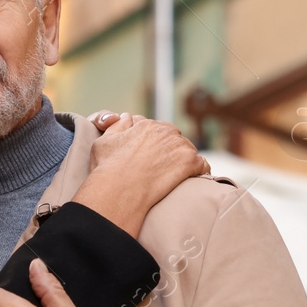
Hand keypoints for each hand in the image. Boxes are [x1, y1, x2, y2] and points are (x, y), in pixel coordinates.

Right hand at [72, 114, 208, 235]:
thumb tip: (127, 116)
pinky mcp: (190, 162)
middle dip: (171, 150)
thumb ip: (117, 126)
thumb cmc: (108, 169)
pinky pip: (202, 165)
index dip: (154, 143)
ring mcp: (179, 146)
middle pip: (174, 138)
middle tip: (164, 167)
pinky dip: (200, 172)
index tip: (151, 156)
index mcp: (147, 125)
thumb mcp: (103, 141)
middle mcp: (165, 131)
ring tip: (178, 176)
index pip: (156, 130)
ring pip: (188, 150)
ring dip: (185, 160)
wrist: (120, 189)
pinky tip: (193, 180)